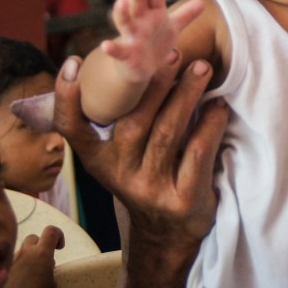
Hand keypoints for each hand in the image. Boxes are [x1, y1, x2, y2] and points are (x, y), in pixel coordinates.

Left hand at [0, 225, 63, 287]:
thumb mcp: (52, 285)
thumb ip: (50, 270)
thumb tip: (46, 266)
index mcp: (42, 254)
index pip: (51, 231)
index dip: (58, 235)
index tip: (60, 248)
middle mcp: (26, 253)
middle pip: (34, 237)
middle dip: (41, 244)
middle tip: (46, 259)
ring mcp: (13, 261)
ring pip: (23, 250)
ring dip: (30, 256)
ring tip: (34, 272)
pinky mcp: (3, 271)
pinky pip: (14, 262)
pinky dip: (20, 266)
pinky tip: (22, 281)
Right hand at [53, 51, 227, 251]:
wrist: (169, 234)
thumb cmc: (149, 178)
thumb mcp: (126, 156)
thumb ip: (125, 119)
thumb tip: (139, 62)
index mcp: (99, 160)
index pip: (72, 129)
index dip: (68, 97)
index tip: (73, 63)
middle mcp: (120, 174)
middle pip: (135, 121)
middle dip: (154, 83)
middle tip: (172, 52)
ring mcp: (151, 188)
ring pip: (169, 131)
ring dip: (186, 94)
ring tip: (201, 68)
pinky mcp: (183, 198)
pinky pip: (198, 151)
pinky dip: (210, 124)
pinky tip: (219, 105)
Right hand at [101, 0, 203, 83]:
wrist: (142, 67)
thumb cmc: (156, 42)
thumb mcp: (173, 28)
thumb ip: (186, 14)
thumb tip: (203, 2)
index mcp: (153, 13)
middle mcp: (140, 21)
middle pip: (138, 1)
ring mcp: (131, 36)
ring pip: (124, 22)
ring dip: (122, 12)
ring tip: (121, 1)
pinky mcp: (125, 54)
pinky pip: (117, 50)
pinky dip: (111, 48)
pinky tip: (105, 45)